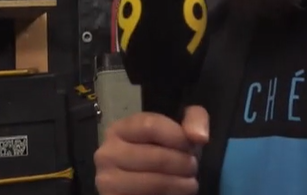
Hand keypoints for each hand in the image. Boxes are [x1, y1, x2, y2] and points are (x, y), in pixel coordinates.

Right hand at [94, 106, 209, 194]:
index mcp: (118, 130)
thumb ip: (194, 119)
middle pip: (156, 156)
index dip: (177, 136)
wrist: (145, 187)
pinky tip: (174, 193)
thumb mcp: (178, 132)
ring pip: (154, 182)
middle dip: (183, 163)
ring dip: (180, 184)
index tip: (191, 146)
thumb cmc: (163, 155)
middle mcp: (107, 154)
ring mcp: (108, 181)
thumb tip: (199, 136)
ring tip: (189, 183)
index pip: (149, 125)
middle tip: (192, 168)